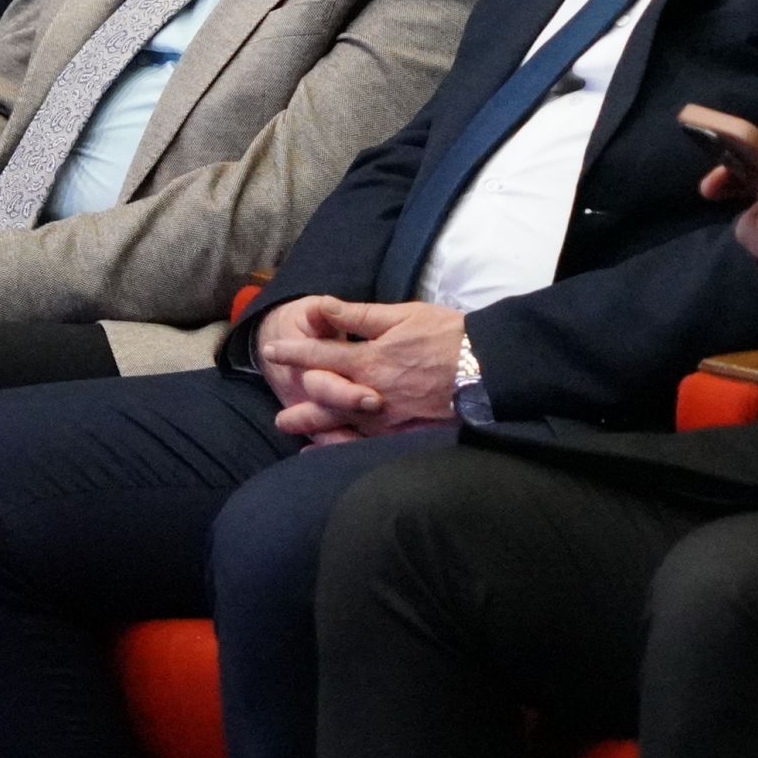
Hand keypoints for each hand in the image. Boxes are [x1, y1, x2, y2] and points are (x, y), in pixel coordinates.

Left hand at [255, 296, 466, 442]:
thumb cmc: (447, 335)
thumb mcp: (404, 315)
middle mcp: (370, 392)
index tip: (271, 352)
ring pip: (341, 424)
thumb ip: (360, 314)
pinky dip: (344, 448)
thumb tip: (322, 306)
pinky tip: (333, 451)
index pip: (320, 355)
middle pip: (324, 400)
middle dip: (299, 405)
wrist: (486, 367)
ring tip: (296, 433)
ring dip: (315, 427)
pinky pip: (366, 444)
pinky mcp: (403, 433)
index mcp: (368, 359)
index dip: (293, 352)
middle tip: (279, 416)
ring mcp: (385, 418)